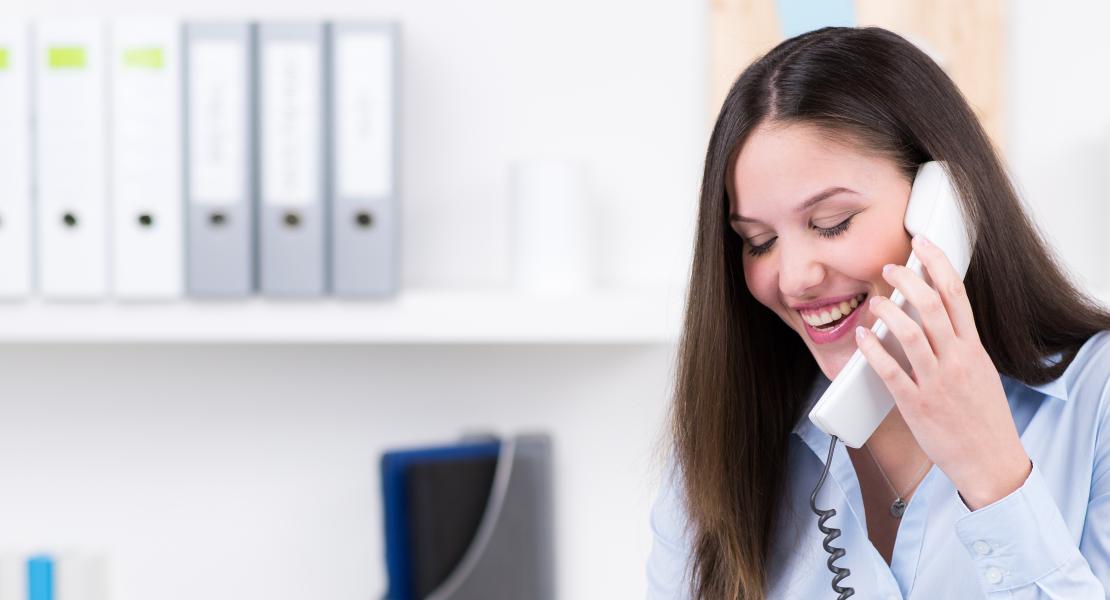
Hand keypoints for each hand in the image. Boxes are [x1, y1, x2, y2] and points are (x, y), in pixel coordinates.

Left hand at [854, 235, 1030, 510]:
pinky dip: (873, 351)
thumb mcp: (979, 372)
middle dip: (908, 280)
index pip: (957, 295)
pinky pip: (891, 372)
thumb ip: (958, 345)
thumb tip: (935, 319)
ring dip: (888, 311)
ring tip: (873, 299)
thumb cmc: (982, 418)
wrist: (991, 461)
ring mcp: (936, 382)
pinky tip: (861, 337)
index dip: (938, 264)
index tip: (923, 244)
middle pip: (933, 306)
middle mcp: (956, 360)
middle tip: (889, 268)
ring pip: (911, 334)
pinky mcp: (917, 405)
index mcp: (973, 349)